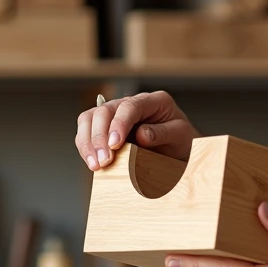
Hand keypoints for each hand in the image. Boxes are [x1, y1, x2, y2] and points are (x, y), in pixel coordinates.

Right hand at [75, 90, 200, 170]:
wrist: (179, 149)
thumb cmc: (181, 140)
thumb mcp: (181, 135)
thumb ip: (164, 133)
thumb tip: (141, 135)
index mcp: (153, 101)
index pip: (130, 107)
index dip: (119, 124)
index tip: (115, 145)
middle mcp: (131, 104)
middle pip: (104, 111)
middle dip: (99, 136)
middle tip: (103, 161)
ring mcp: (116, 115)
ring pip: (89, 119)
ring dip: (88, 142)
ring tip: (95, 165)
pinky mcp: (106, 128)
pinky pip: (87, 132)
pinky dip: (86, 147)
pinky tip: (92, 163)